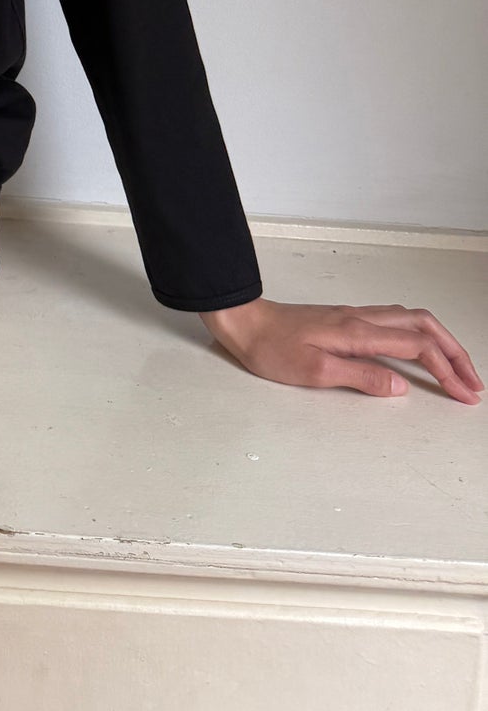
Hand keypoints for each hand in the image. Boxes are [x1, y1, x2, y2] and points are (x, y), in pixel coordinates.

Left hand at [200, 298, 482, 403]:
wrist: (245, 323)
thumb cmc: (272, 348)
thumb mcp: (313, 371)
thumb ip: (360, 377)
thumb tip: (402, 386)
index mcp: (358, 331)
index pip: (418, 346)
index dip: (447, 370)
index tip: (465, 394)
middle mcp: (362, 318)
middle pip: (425, 326)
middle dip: (455, 352)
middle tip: (472, 382)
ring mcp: (355, 316)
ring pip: (413, 319)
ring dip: (440, 341)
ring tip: (456, 367)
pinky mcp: (347, 319)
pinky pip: (396, 320)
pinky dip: (420, 334)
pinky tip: (421, 348)